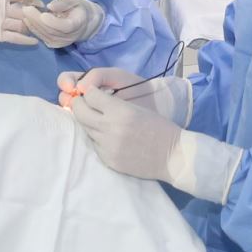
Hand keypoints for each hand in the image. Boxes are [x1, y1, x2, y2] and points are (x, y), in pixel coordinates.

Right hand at [0, 0, 40, 62]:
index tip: (39, 2)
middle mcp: (2, 7)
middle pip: (25, 10)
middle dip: (35, 14)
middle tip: (42, 17)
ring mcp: (0, 21)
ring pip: (22, 24)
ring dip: (32, 27)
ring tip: (37, 29)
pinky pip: (16, 38)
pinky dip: (26, 40)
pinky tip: (34, 42)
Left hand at [23, 0, 104, 47]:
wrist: (81, 22)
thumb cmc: (76, 8)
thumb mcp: (73, 0)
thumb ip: (63, 3)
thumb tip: (50, 6)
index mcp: (77, 25)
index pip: (65, 26)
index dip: (53, 22)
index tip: (43, 13)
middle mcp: (69, 37)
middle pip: (51, 31)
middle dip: (37, 20)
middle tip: (26, 9)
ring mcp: (61, 43)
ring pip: (44, 35)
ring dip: (33, 24)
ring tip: (24, 12)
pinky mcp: (53, 44)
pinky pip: (41, 37)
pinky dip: (33, 28)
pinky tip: (26, 20)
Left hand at [69, 87, 243, 202]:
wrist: (172, 155)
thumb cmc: (159, 128)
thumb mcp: (137, 108)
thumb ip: (112, 104)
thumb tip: (90, 98)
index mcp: (120, 110)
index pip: (90, 95)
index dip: (89, 92)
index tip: (91, 92)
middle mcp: (110, 127)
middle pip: (79, 112)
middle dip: (79, 105)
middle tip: (82, 103)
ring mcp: (107, 146)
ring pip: (85, 128)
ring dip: (88, 122)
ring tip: (98, 120)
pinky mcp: (108, 159)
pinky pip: (94, 145)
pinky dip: (97, 139)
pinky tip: (108, 137)